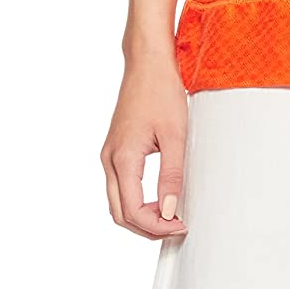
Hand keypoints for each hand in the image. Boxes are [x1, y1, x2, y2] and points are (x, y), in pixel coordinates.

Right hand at [100, 53, 189, 238]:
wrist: (147, 61)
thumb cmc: (161, 91)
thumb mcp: (175, 135)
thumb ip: (171, 175)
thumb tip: (170, 211)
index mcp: (122, 158)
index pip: (133, 211)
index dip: (157, 226)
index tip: (180, 225)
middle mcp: (109, 159)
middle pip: (119, 213)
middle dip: (146, 227)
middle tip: (175, 227)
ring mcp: (109, 153)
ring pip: (117, 201)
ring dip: (140, 215)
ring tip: (169, 215)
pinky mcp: (115, 148)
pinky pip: (119, 185)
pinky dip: (135, 199)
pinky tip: (157, 197)